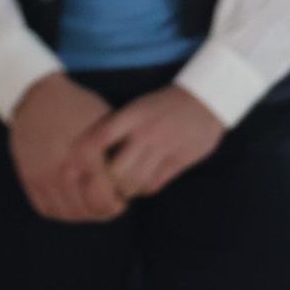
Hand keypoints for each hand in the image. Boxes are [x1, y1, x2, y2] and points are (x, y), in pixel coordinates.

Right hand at [8, 74, 125, 222]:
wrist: (36, 97)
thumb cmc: (79, 106)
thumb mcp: (105, 120)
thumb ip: (118, 148)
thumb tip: (135, 173)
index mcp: (85, 154)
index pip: (104, 197)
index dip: (117, 203)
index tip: (124, 199)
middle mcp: (62, 169)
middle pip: (87, 209)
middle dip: (104, 212)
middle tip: (112, 206)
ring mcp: (43, 176)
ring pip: (68, 213)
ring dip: (84, 215)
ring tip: (94, 206)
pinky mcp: (29, 179)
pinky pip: (47, 209)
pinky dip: (62, 212)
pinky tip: (74, 204)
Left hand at [93, 85, 226, 200]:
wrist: (206, 99)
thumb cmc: (164, 106)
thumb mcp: (139, 107)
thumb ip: (117, 127)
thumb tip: (88, 153)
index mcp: (132, 115)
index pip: (98, 140)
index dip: (85, 159)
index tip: (83, 166)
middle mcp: (146, 132)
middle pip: (114, 171)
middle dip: (107, 183)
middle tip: (105, 185)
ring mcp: (164, 147)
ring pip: (134, 183)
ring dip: (126, 190)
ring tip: (125, 186)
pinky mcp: (179, 160)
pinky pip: (154, 185)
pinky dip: (145, 188)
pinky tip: (145, 181)